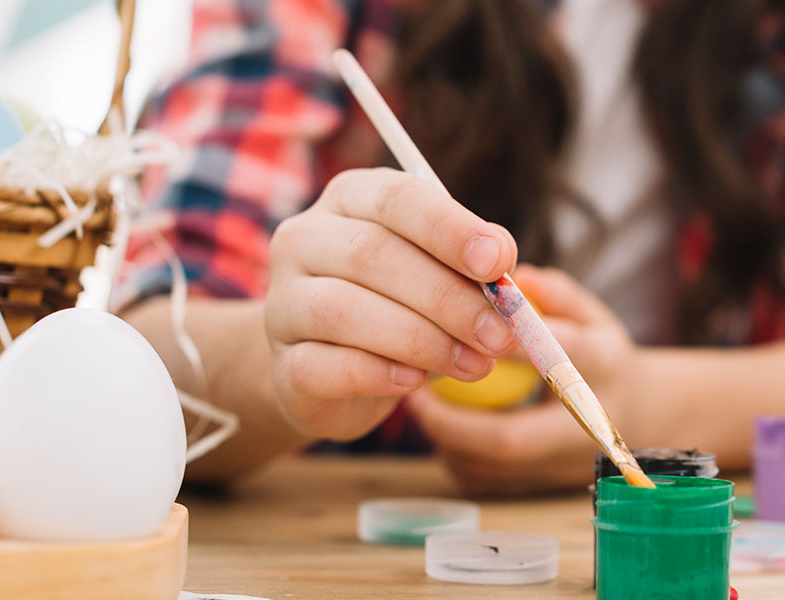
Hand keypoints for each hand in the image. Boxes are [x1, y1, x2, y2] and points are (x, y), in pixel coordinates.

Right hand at [263, 168, 518, 439]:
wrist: (334, 375)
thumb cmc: (402, 307)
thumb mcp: (444, 275)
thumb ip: (474, 265)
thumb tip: (503, 263)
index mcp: (351, 198)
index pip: (397, 197)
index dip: (449, 229)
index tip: (498, 263)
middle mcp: (305, 239)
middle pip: (371, 254)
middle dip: (447, 297)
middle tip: (500, 333)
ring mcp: (282, 301)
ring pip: (342, 310)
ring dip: (421, 340)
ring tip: (475, 364)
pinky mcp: (282, 363)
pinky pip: (323, 366)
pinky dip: (377, 374)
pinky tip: (414, 382)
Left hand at [407, 266, 646, 494]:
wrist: (640, 417)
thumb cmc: (601, 356)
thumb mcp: (593, 316)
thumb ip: (558, 295)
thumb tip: (519, 276)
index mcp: (604, 370)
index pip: (556, 357)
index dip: (511, 343)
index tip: (465, 325)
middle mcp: (586, 426)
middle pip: (511, 439)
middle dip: (454, 420)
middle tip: (416, 393)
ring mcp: (563, 466)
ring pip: (487, 466)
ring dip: (446, 437)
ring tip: (419, 402)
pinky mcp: (541, 487)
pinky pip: (483, 477)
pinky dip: (455, 451)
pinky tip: (444, 422)